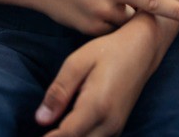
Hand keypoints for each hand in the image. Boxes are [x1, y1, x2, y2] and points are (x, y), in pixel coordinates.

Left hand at [35, 22, 156, 135]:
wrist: (142, 50)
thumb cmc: (107, 51)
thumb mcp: (77, 62)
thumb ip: (59, 91)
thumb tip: (40, 119)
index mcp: (97, 105)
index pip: (67, 135)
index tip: (36, 133)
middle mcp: (109, 123)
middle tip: (43, 131)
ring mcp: (115, 128)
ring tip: (54, 129)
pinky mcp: (117, 128)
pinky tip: (69, 128)